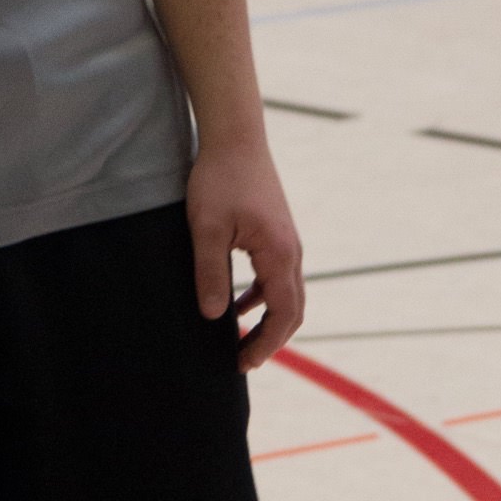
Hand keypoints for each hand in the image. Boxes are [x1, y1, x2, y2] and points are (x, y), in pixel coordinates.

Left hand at [187, 134, 303, 371]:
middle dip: (271, 340)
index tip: (243, 363)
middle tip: (243, 361)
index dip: (266, 344)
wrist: (235, 136)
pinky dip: (261, 297)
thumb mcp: (206, 229)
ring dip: (267, 319)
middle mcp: (292, 250)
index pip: (284, 315)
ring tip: (239, 339)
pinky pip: (276, 276)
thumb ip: (210, 274)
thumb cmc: (219, 178)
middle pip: (293, 309)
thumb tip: (214, 316)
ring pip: (286, 293)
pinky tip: (236, 304)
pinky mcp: (276, 232)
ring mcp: (287, 241)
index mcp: (279, 254)